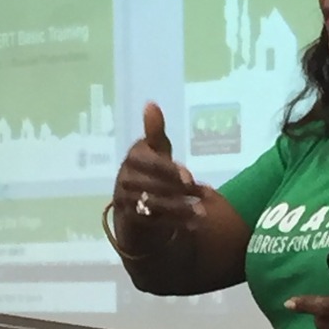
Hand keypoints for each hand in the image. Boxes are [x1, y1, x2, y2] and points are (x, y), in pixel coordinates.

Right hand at [114, 102, 207, 232]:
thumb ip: (155, 131)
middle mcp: (124, 178)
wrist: (136, 203)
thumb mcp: (156, 149)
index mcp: (133, 157)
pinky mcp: (130, 220)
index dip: (169, 170)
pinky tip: (192, 224)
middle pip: (151, 185)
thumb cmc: (150, 170)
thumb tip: (151, 104)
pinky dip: (174, 223)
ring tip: (202, 212)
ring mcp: (125, 200)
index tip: (190, 178)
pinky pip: (152, 222)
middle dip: (178, 191)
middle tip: (203, 196)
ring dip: (179, 209)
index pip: (148, 163)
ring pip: (152, 205)